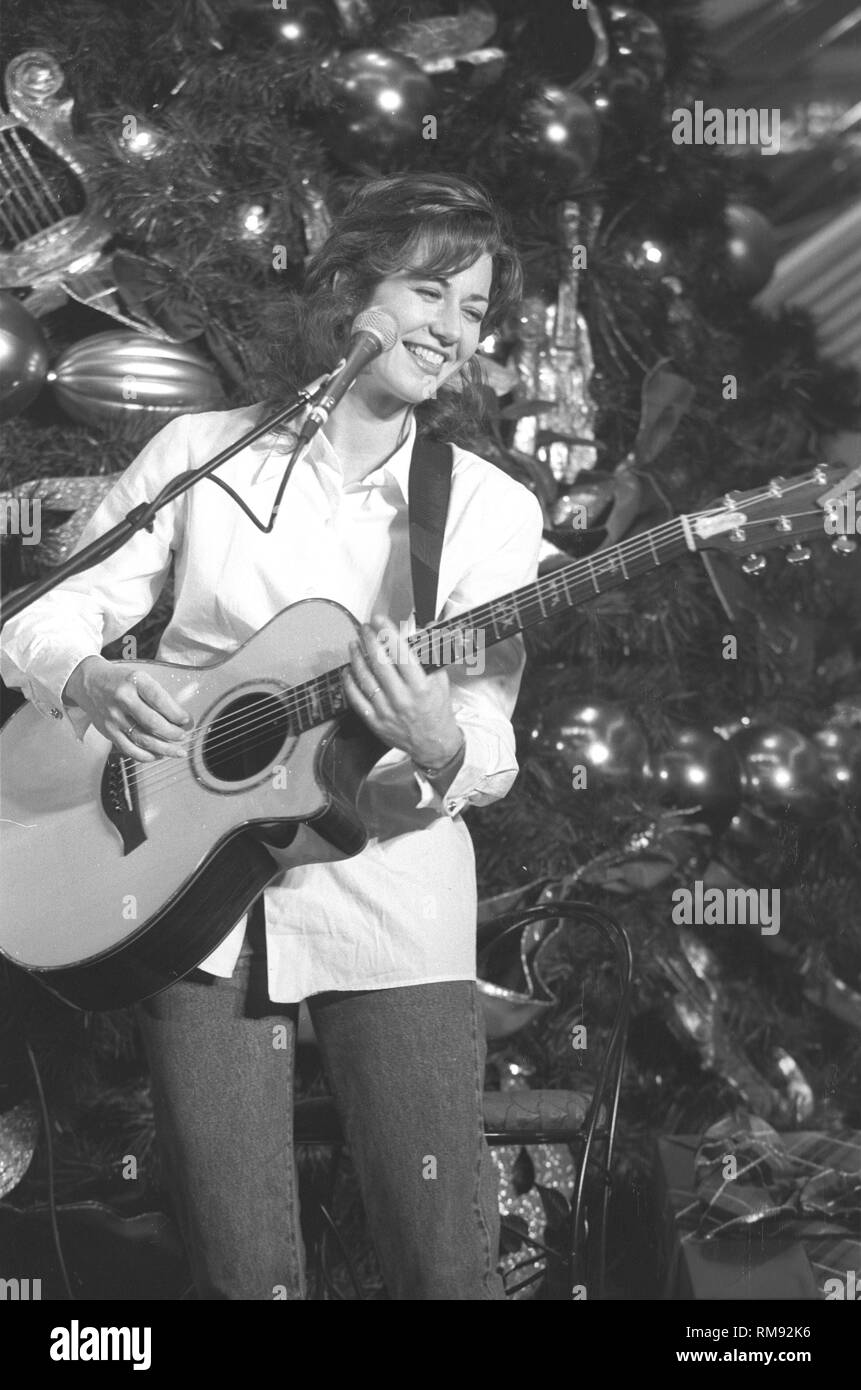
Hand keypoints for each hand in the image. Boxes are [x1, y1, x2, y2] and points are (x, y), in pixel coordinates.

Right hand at [62, 656, 191, 762]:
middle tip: (183, 736)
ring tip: (177, 751)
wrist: (89, 682)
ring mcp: (114, 717)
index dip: (177, 714)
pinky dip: (146, 755)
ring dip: (164, 749)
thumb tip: (180, 718)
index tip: (186, 721)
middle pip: (153, 723)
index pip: (160, 701)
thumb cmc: (120, 680)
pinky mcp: (108, 731)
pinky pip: (129, 749)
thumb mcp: (141, 678)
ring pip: (142, 739)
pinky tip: (157, 755)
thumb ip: (159, 696)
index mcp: (135, 681)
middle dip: (173, 734)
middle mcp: (123, 699)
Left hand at [342, 615, 462, 768]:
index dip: (388, 633)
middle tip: (365, 628)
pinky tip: (349, 670)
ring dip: (357, 658)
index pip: (401, 653)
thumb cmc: (437, 710)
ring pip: (365, 679)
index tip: (380, 619)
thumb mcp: (440, 681)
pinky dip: (350, 682)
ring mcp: (386, 711)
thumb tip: (425, 627)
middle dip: (369, 640)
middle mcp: (402, 699)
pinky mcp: (375, 722)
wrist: (433, 744)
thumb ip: (430, 654)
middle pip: (380, 663)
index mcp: (420, 687)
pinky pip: (357, 699)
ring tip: (354, 644)